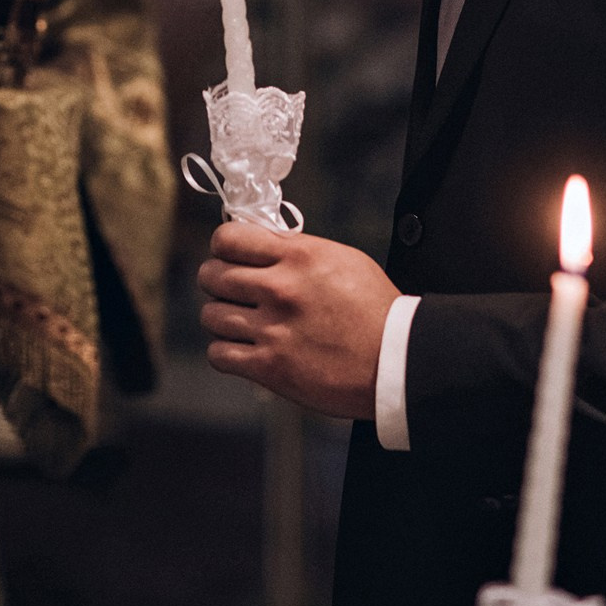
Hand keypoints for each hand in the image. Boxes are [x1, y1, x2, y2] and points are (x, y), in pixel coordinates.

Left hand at [198, 221, 399, 419]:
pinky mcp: (269, 366)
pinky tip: (244, 348)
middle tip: (232, 290)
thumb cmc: (375, 310)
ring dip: (221, 317)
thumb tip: (259, 243)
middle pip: (211, 275)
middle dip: (216, 281)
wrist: (395, 360)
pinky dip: (226, 351)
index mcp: (298, 256)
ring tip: (241, 321)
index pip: (228, 239)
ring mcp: (272, 329)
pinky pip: (218, 353)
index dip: (223, 248)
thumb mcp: (341, 259)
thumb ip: (295, 249)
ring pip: (210, 315)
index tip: (229, 256)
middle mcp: (280, 288)